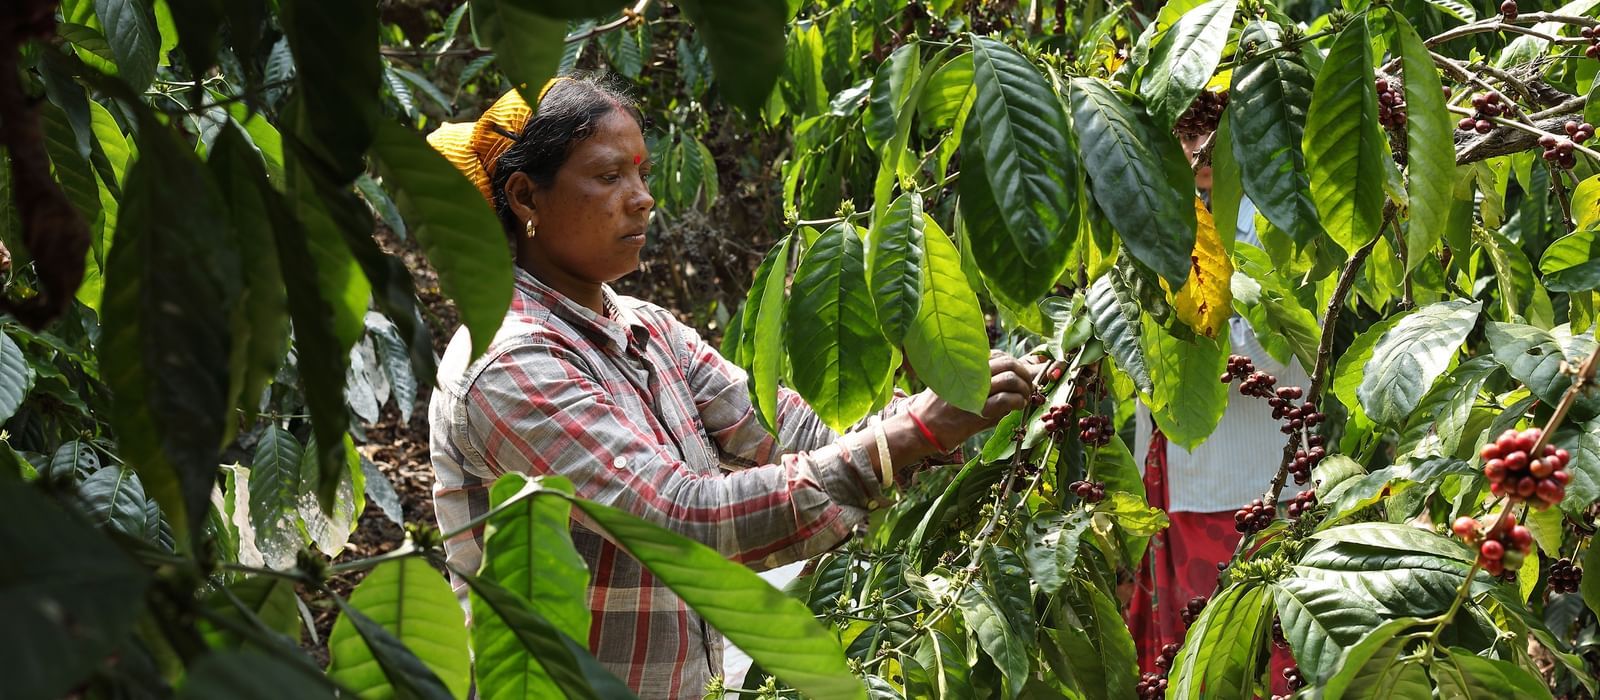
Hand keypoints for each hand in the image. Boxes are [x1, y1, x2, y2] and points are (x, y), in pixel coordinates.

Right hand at [905, 352, 1045, 451]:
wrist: (921, 428)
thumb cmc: (938, 408)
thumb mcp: (952, 383)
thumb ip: (977, 378)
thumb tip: (1010, 379)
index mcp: (963, 364)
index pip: (998, 355)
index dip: (1016, 363)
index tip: (1022, 374)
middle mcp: (969, 373)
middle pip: (1008, 363)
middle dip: (1025, 374)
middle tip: (1029, 386)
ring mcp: (973, 391)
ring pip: (1010, 378)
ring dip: (1024, 388)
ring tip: (1024, 398)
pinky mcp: (977, 411)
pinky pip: (1006, 400)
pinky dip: (1018, 401)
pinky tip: (1018, 406)